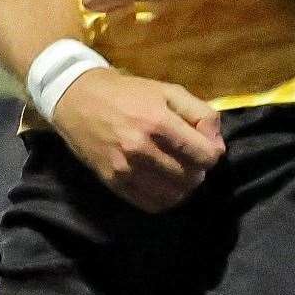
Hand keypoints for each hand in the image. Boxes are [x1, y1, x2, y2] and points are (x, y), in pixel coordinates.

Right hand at [51, 67, 224, 211]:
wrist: (77, 99)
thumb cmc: (127, 92)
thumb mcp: (167, 90)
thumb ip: (200, 113)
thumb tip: (217, 145)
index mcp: (158, 121)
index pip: (204, 155)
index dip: (213, 153)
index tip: (207, 148)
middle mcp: (141, 148)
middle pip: (191, 177)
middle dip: (199, 170)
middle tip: (192, 160)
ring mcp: (125, 169)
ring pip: (172, 195)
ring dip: (183, 187)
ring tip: (179, 172)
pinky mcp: (112, 182)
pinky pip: (150, 204)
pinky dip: (164, 199)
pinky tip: (164, 184)